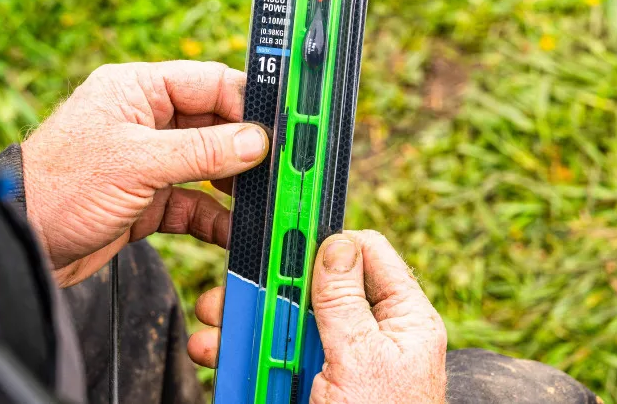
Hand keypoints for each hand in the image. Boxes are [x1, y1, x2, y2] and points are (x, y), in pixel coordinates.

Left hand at [21, 61, 268, 286]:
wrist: (19, 245)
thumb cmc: (61, 188)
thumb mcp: (137, 162)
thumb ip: (201, 150)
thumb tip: (256, 141)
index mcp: (138, 90)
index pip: (208, 83)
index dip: (247, 102)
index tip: (282, 125)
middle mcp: (145, 120)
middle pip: (214, 125)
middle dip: (247, 148)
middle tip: (281, 168)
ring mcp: (147, 161)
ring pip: (207, 166)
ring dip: (235, 185)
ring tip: (265, 200)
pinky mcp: (146, 200)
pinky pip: (192, 203)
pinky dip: (214, 217)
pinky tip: (235, 231)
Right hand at [189, 231, 446, 403]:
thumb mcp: (361, 361)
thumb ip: (344, 300)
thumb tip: (335, 242)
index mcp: (403, 319)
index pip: (368, 252)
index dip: (326, 238)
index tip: (283, 229)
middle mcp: (370, 335)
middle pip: (314, 286)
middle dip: (270, 286)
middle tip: (235, 288)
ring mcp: (337, 364)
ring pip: (285, 322)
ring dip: (245, 322)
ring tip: (214, 326)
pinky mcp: (307, 388)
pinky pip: (272, 359)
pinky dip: (243, 357)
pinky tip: (219, 356)